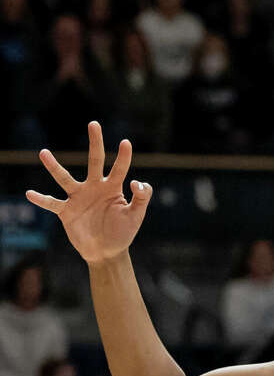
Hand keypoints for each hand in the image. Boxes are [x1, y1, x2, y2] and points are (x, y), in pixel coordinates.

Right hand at [26, 121, 151, 264]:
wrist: (107, 251)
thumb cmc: (123, 231)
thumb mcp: (136, 215)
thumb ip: (142, 198)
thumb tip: (135, 181)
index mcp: (113, 188)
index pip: (119, 168)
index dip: (124, 157)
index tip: (126, 142)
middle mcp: (94, 188)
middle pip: (95, 161)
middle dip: (96, 143)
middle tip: (94, 124)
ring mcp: (78, 198)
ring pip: (65, 178)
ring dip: (54, 166)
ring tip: (43, 152)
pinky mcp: (66, 211)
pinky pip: (52, 203)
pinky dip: (41, 199)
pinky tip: (30, 193)